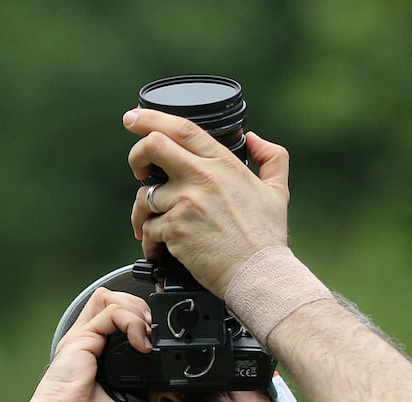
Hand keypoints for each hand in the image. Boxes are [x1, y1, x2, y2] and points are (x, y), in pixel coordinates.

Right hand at [21, 288, 150, 401]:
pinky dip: (132, 322)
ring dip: (138, 312)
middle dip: (144, 312)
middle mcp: (91, 342)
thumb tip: (165, 372)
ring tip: (146, 338)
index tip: (160, 340)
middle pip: (119, 301)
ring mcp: (85, 338)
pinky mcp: (81, 339)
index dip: (144, 321)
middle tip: (154, 337)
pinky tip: (141, 344)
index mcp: (101, 356)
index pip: (123, 319)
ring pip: (115, 299)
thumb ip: (144, 381)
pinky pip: (112, 312)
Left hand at [124, 109, 291, 296]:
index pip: (182, 128)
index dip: (151, 118)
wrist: (258, 274)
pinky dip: (150, 241)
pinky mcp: (175, 229)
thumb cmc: (266, 237)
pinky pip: (148, 229)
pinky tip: (159, 249)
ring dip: (141, 212)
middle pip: (152, 146)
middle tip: (137, 169)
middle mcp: (201, 177)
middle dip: (136, 154)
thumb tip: (255, 138)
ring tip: (149, 226)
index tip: (133, 118)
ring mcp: (186, 202)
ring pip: (144, 195)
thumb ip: (271, 158)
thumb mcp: (278, 190)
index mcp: (222, 163)